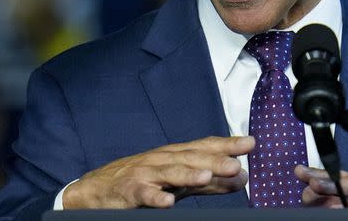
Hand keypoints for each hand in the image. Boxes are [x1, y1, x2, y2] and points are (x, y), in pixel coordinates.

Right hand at [63, 136, 254, 208]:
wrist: (96, 189)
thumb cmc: (142, 181)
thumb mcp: (179, 182)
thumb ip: (211, 182)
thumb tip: (241, 177)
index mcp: (176, 155)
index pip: (205, 147)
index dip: (227, 144)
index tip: (250, 143)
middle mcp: (162, 159)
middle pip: (191, 158)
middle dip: (214, 160)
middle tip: (236, 164)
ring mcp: (145, 174)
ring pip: (169, 173)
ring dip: (188, 174)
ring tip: (206, 177)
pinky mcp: (129, 191)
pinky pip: (143, 194)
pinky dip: (155, 197)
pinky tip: (168, 202)